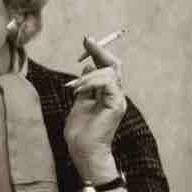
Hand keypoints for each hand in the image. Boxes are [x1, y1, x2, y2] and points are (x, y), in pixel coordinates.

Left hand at [64, 35, 125, 180]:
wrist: (83, 150)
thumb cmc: (80, 131)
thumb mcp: (80, 102)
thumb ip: (85, 87)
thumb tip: (88, 68)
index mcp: (108, 93)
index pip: (107, 67)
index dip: (98, 53)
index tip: (87, 40)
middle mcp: (116, 94)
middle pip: (114, 65)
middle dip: (99, 51)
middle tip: (87, 41)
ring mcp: (118, 99)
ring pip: (110, 72)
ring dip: (88, 76)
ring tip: (73, 87)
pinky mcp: (116, 105)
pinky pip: (108, 83)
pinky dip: (92, 82)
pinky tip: (79, 91)